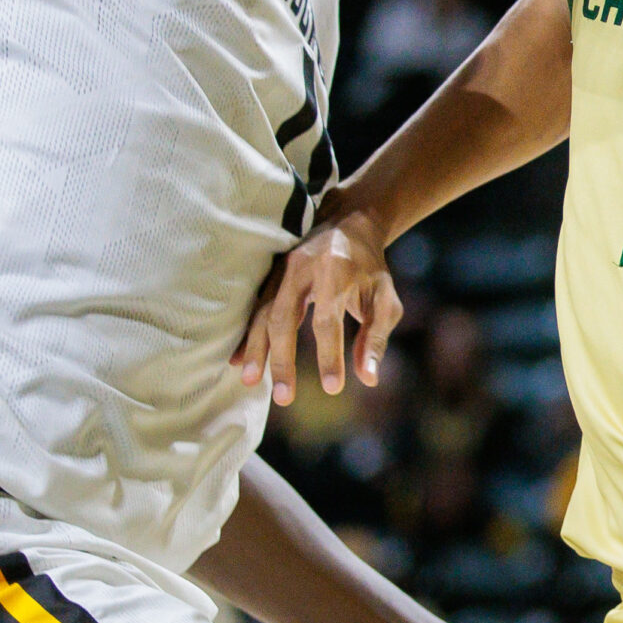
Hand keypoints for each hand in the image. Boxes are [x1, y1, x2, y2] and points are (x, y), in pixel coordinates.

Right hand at [233, 199, 402, 405]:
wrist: (347, 224)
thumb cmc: (370, 268)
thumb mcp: (385, 298)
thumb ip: (376, 337)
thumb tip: (369, 378)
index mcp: (335, 272)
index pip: (327, 320)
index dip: (328, 355)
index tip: (333, 388)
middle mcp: (302, 269)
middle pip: (285, 318)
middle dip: (282, 360)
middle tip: (284, 398)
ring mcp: (281, 271)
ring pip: (262, 313)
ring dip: (255, 349)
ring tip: (250, 382)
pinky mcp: (270, 276)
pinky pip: (254, 307)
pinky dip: (246, 336)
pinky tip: (237, 360)